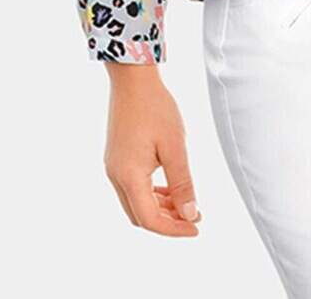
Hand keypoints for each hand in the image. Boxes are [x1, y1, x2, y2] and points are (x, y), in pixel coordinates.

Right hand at [103, 66, 202, 235]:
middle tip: (194, 218)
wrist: (132, 79)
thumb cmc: (155, 107)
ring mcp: (113, 167)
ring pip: (136, 202)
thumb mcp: (175, 146)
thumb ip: (182, 183)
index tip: (196, 227)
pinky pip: (132, 187)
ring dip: (160, 208)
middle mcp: (116, 176)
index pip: (149, 220)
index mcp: (129, 176)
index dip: (174, 229)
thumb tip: (190, 214)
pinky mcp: (116, 158)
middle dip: (167, 222)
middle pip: (140, 215)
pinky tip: (170, 188)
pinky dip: (151, 193)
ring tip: (187, 204)